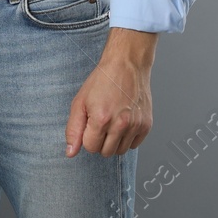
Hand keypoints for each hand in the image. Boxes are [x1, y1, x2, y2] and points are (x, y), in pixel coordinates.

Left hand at [65, 29, 156, 156]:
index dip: (87, 136)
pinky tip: (123, 122)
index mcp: (101, 118)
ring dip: (114, 141)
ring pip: (120, 151)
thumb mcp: (80, 102)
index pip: (90, 147)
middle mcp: (121, 124)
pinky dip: (127, 138)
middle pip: (106, 152)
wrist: (126, 65)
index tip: (90, 123)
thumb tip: (71, 152)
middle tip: (101, 122)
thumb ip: (73, 129)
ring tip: (112, 121)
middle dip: (100, 141)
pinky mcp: (146, 125)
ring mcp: (136, 125)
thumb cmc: (103, 80)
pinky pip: (134, 145)